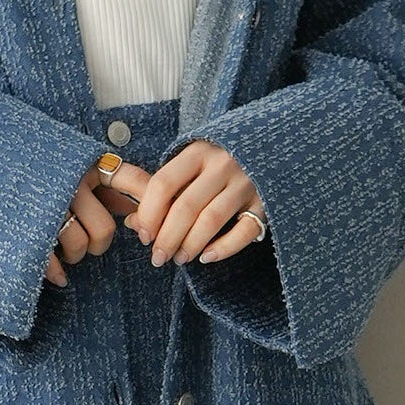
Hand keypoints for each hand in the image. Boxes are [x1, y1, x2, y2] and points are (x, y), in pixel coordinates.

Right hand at [42, 162, 142, 286]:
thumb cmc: (39, 172)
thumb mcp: (74, 170)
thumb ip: (107, 187)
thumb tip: (137, 209)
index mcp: (87, 165)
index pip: (132, 181)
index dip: (146, 208)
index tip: (146, 234)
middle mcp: (70, 182)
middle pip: (105, 229)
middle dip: (100, 245)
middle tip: (89, 244)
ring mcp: (47, 204)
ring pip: (79, 246)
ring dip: (76, 256)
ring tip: (64, 250)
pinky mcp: (26, 226)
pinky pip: (51, 259)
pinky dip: (57, 272)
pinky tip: (59, 277)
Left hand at [111, 141, 266, 265]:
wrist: (270, 146)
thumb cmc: (217, 163)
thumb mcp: (189, 165)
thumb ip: (162, 191)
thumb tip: (133, 224)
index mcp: (197, 151)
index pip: (163, 184)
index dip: (149, 214)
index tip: (144, 236)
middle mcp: (222, 163)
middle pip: (186, 206)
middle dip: (167, 237)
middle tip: (158, 257)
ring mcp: (247, 181)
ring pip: (212, 220)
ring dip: (191, 245)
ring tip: (179, 259)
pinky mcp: (265, 201)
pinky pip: (244, 231)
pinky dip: (224, 248)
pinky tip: (207, 257)